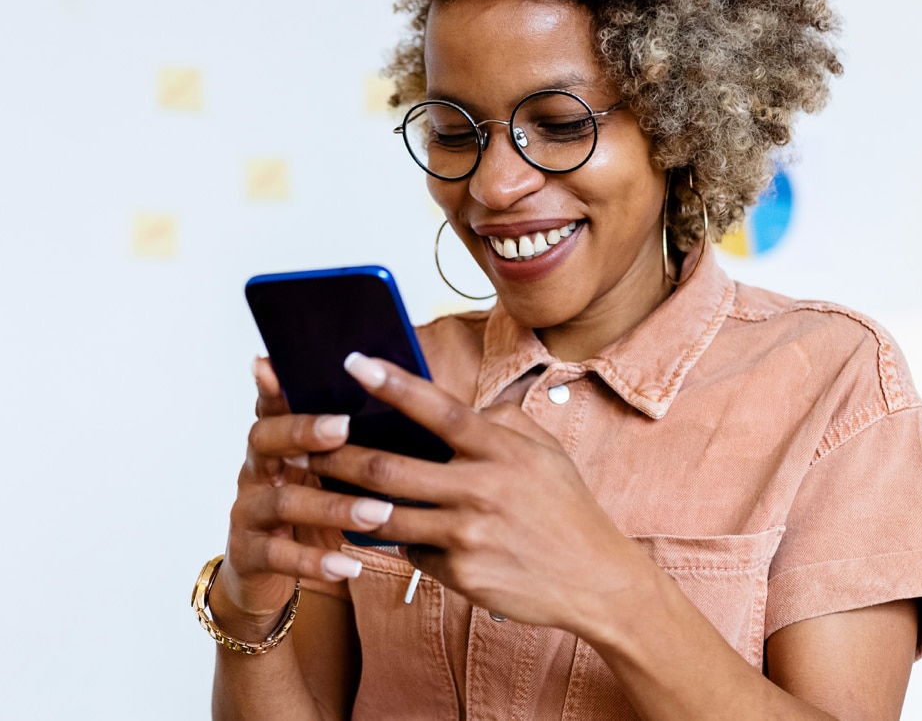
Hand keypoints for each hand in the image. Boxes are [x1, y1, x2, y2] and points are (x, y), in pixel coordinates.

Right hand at [208, 358, 394, 639]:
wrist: (268, 577)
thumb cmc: (314, 510)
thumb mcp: (328, 473)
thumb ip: (352, 443)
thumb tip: (407, 407)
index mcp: (277, 442)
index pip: (273, 405)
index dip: (273, 386)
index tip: (276, 364)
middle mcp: (256, 469)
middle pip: (266, 439)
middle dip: (304, 431)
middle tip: (343, 427)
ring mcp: (248, 511)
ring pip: (284, 500)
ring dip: (333, 505)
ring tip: (378, 512)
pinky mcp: (249, 553)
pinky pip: (280, 555)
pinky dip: (316, 560)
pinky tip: (350, 565)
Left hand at [307, 353, 652, 634]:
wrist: (597, 579)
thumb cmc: (567, 508)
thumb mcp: (546, 452)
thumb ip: (502, 422)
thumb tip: (458, 407)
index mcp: (502, 450)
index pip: (438, 409)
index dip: (392, 384)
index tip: (353, 362)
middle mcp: (482, 488)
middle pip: (390, 469)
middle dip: (339, 457)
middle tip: (305, 444)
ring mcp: (469, 534)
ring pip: (387, 516)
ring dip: (349, 504)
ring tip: (322, 490)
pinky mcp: (462, 573)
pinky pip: (415, 552)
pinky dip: (406, 542)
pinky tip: (404, 536)